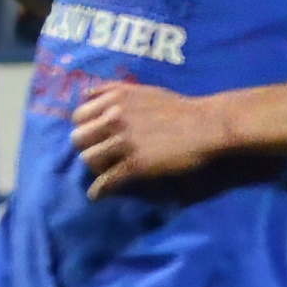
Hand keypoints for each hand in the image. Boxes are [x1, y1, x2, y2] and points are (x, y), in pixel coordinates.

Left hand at [74, 80, 240, 191]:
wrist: (208, 125)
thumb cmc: (179, 108)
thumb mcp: (142, 90)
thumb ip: (113, 91)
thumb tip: (86, 94)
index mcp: (115, 99)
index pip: (78, 116)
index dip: (84, 126)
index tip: (93, 134)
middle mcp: (114, 118)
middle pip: (78, 138)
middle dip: (86, 146)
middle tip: (100, 152)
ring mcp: (124, 142)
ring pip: (89, 159)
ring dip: (96, 166)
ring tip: (105, 169)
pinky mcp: (136, 164)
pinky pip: (107, 180)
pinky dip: (99, 190)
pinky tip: (97, 195)